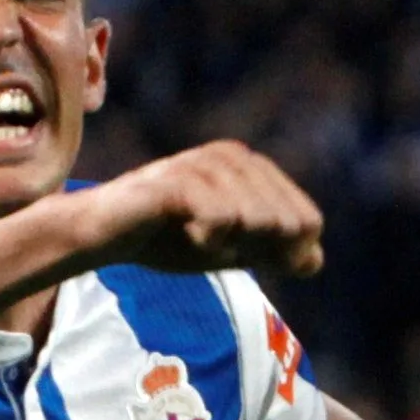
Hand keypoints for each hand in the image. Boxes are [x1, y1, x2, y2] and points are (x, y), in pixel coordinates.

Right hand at [79, 140, 324, 276]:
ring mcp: (202, 165)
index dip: (290, 252)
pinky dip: (209, 240)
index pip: (307, 219)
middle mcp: (230, 157)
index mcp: (250, 167)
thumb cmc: (166, 236)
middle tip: (219, 250)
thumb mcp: (229, 249)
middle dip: (262, 250)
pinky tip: (190, 238)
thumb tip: (316, 262)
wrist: (103, 233)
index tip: (252, 260)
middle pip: (286, 223)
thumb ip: (272, 251)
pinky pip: (219, 217)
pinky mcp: (176, 182)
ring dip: (232, 245)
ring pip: (255, 218)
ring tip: (200, 241)